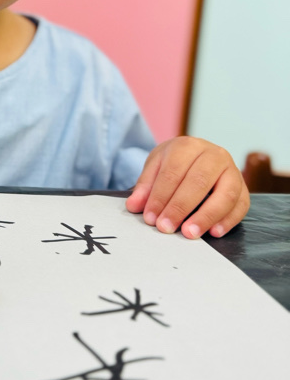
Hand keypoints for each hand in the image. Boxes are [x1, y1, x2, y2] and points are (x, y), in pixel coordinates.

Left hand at [125, 137, 249, 239]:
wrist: (197, 156)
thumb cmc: (175, 163)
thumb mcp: (156, 166)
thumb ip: (145, 186)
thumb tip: (134, 205)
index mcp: (188, 146)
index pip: (173, 171)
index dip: (160, 196)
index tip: (150, 217)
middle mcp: (214, 155)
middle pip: (199, 181)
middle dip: (180, 207)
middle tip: (166, 227)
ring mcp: (232, 170)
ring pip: (225, 194)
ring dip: (206, 216)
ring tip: (189, 233)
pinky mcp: (243, 188)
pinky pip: (241, 205)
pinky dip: (229, 220)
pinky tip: (213, 232)